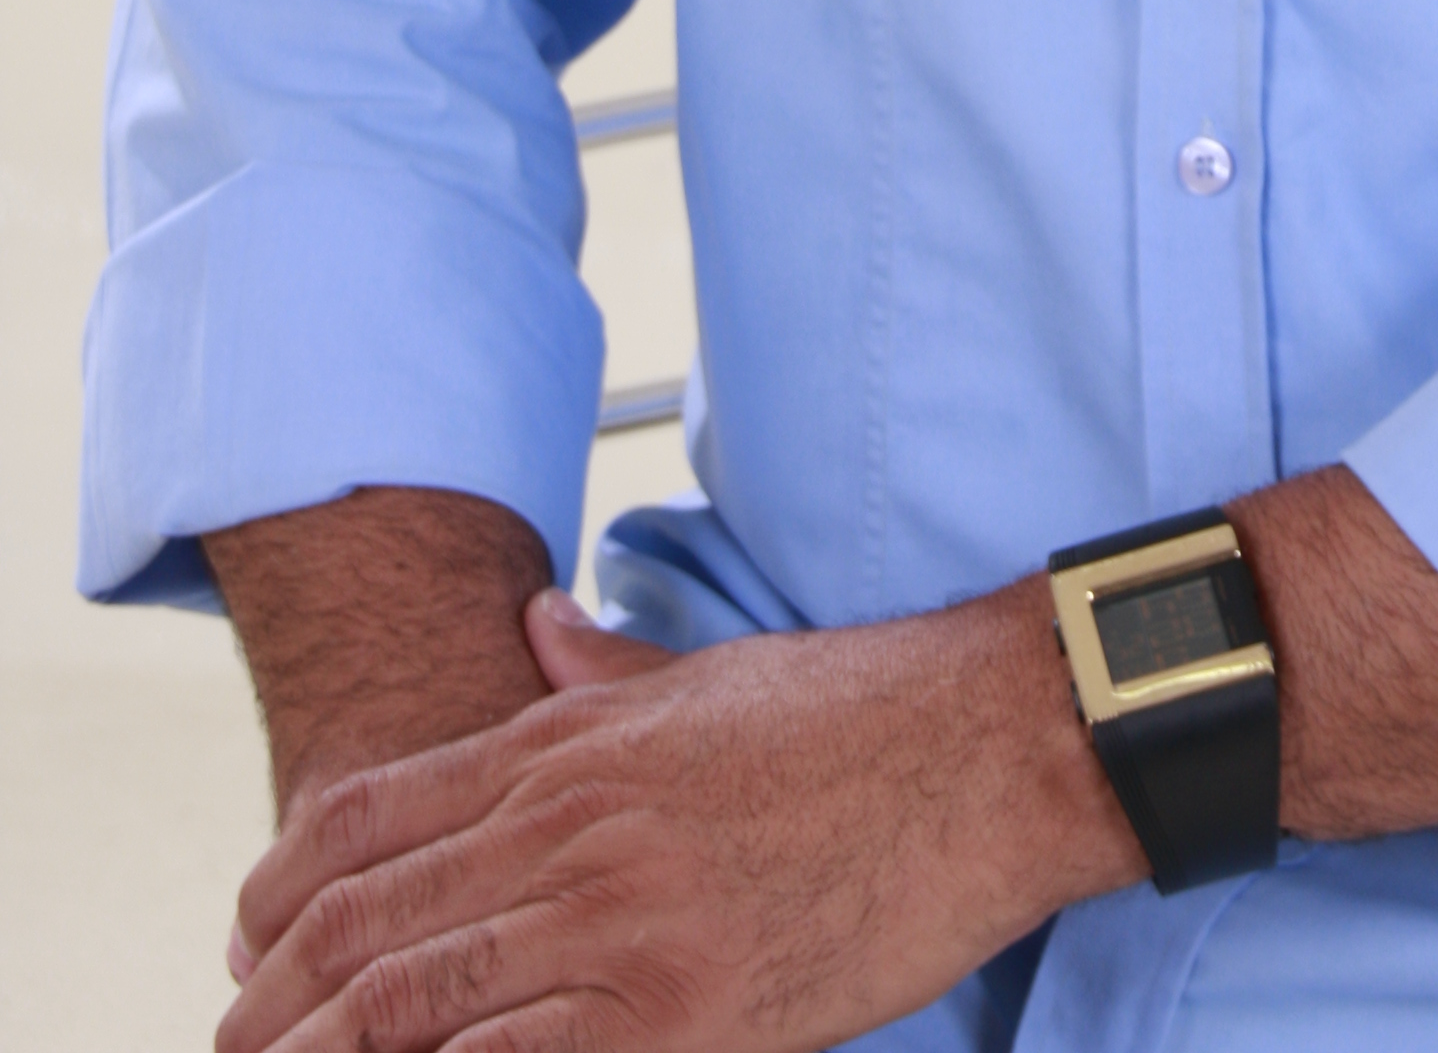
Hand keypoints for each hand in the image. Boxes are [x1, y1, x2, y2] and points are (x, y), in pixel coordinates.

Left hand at [216, 577, 1137, 1050]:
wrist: (994, 743)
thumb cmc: (866, 707)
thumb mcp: (709, 674)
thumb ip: (599, 670)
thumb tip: (530, 629)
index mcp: (568, 743)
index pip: (366, 819)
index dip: (279, 895)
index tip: (248, 950)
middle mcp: (570, 826)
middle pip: (363, 928)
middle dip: (275, 1006)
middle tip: (239, 1046)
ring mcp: (620, 924)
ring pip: (411, 1010)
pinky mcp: (683, 1015)